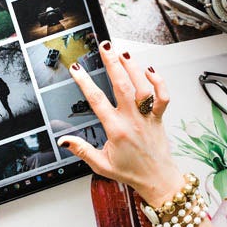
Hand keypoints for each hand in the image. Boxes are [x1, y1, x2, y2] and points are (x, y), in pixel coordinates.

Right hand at [57, 40, 183, 207]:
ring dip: (133, 67)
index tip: (77, 69)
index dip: (85, 82)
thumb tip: (64, 140)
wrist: (158, 179)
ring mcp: (147, 117)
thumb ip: (82, 150)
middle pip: (121, 85)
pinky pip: (163, 97)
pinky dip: (158, 82)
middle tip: (104, 47)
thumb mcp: (101, 164)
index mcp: (116, 130)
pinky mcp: (159, 117)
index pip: (96, 100)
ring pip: (142, 87)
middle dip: (112, 63)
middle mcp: (132, 120)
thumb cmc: (131, 172)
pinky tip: (149, 70)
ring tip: (123, 53)